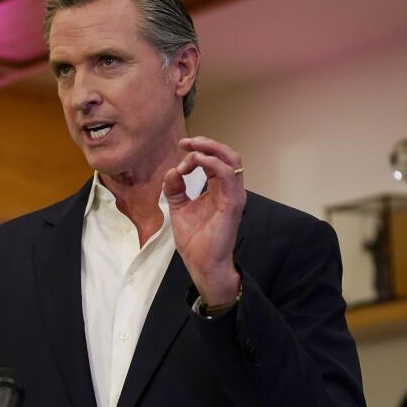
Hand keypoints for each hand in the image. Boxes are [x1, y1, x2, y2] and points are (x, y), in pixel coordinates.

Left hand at [163, 136, 246, 305]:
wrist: (202, 264)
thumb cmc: (195, 241)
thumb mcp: (178, 209)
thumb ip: (175, 189)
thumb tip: (172, 171)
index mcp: (218, 190)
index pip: (215, 160)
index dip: (197, 151)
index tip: (180, 152)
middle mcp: (229, 190)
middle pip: (227, 154)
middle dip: (206, 143)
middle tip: (186, 142)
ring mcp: (233, 196)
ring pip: (232, 160)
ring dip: (210, 150)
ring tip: (191, 151)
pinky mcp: (232, 204)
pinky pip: (227, 176)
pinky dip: (212, 163)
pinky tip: (196, 163)